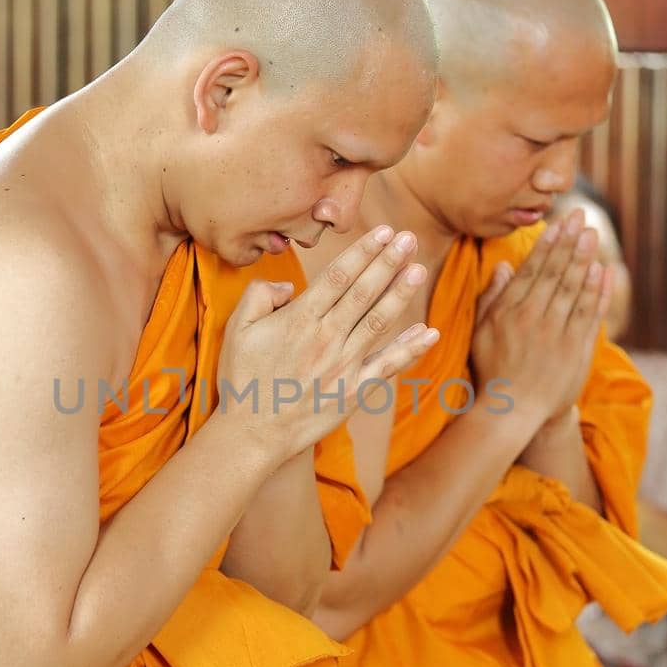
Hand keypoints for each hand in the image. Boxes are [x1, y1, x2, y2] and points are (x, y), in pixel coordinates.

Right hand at [216, 225, 438, 457]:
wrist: (252, 434)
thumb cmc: (242, 379)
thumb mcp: (237, 329)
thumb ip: (260, 295)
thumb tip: (290, 285)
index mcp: (299, 319)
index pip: (338, 275)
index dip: (363, 251)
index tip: (383, 232)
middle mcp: (326, 338)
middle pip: (364, 292)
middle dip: (388, 262)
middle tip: (409, 238)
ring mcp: (343, 365)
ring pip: (379, 321)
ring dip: (401, 294)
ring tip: (419, 269)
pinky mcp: (354, 392)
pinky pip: (388, 366)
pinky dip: (410, 350)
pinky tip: (429, 332)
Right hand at [470, 209, 612, 431]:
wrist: (513, 411)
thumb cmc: (493, 370)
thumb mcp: (480, 334)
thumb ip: (491, 299)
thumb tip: (504, 266)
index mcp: (510, 313)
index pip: (533, 270)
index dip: (548, 244)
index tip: (559, 222)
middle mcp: (535, 319)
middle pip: (556, 273)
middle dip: (569, 242)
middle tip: (580, 216)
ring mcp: (558, 334)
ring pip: (574, 289)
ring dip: (584, 259)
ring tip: (592, 234)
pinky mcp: (577, 349)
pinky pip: (590, 314)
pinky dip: (598, 291)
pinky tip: (603, 271)